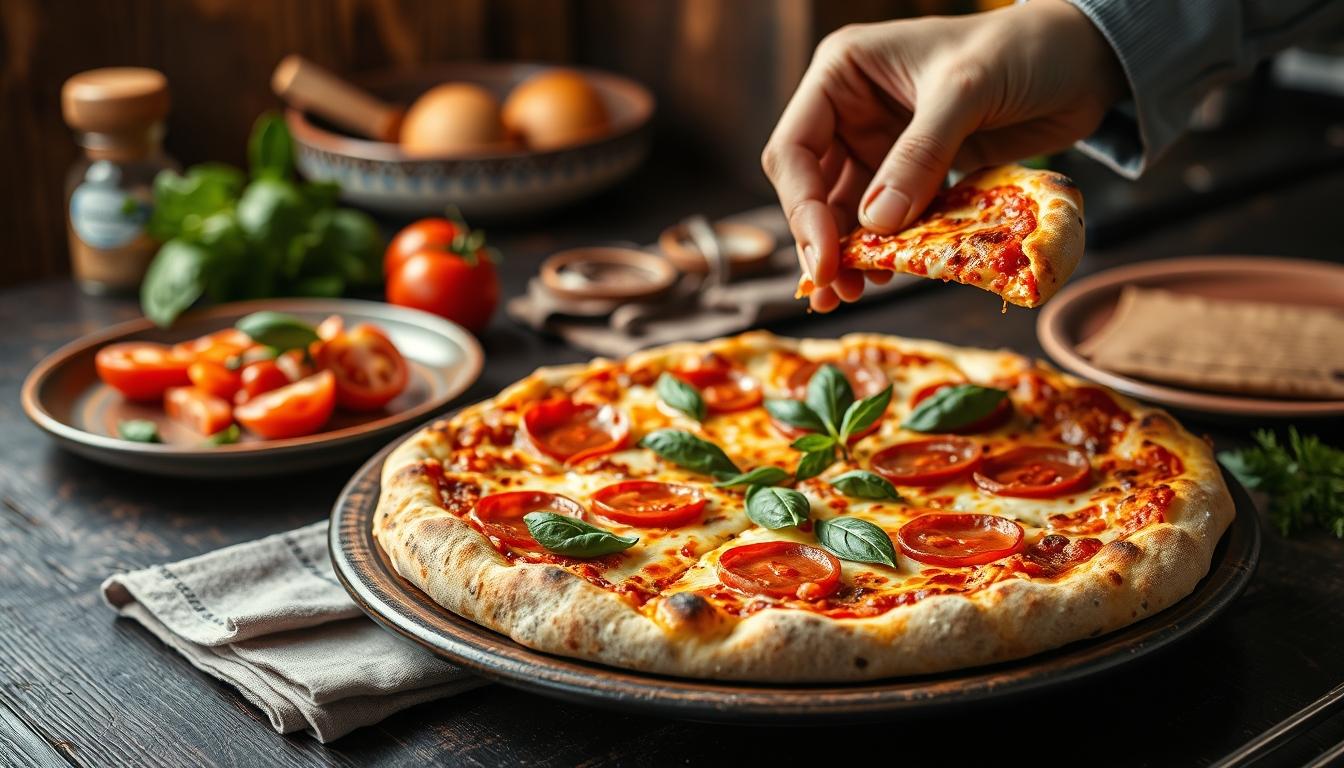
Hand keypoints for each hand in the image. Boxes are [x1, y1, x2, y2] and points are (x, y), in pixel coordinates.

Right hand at [762, 1, 1125, 311]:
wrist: (1086, 58)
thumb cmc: (1024, 48)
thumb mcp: (966, 90)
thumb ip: (920, 155)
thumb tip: (877, 225)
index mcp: (843, 73)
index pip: (794, 149)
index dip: (802, 208)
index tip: (825, 259)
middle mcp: (852, 109)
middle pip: (812, 188)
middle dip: (820, 240)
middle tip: (833, 291)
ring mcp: (883, 143)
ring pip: (846, 211)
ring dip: (849, 253)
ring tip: (856, 293)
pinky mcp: (917, 171)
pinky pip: (890, 218)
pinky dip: (889, 248)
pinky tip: (892, 274)